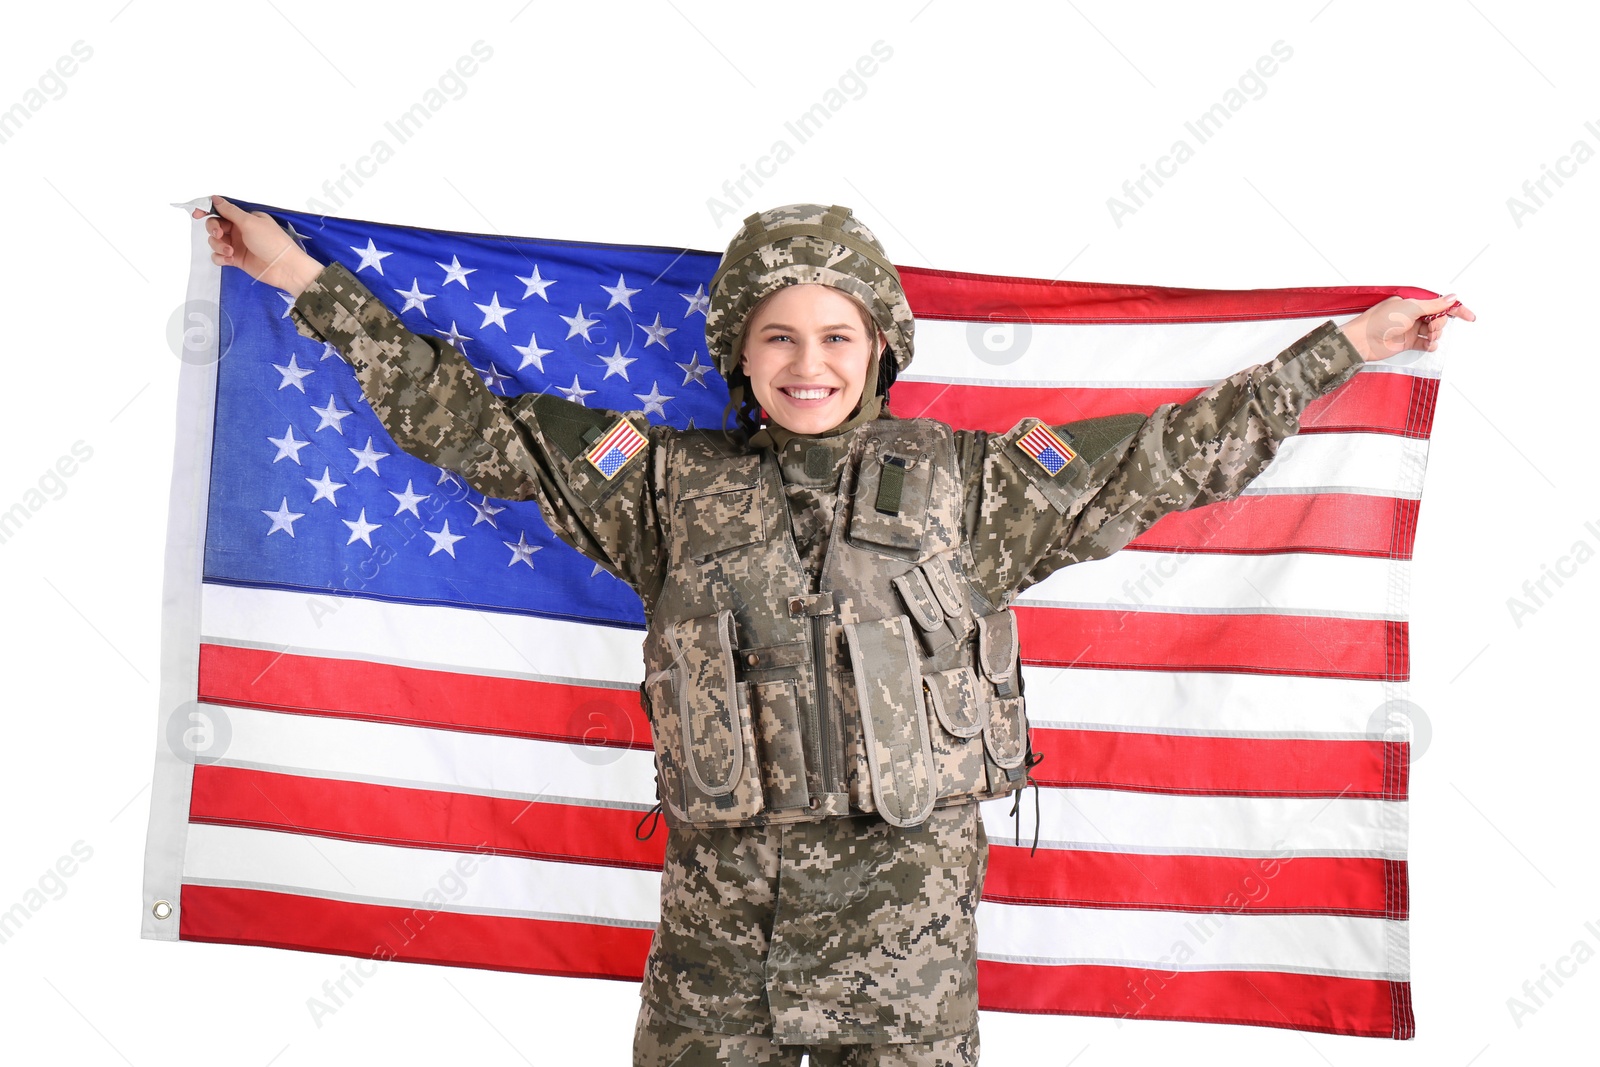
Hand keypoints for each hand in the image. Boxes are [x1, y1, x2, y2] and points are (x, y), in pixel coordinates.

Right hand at [192, 195, 323, 297]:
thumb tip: (215, 198)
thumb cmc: (272, 242)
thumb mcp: (250, 222)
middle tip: (219, 234)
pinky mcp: (236, 260)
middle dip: (213, 229)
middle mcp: (240, 230)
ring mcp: (238, 245)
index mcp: (245, 218)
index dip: (207, 211)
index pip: (222, 211)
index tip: (197, 214)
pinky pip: (219, 256)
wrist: (285, 268)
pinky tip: (228, 260)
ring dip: (218, 245)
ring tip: (230, 252)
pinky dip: (220, 257)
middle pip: (215, 225)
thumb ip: (230, 211)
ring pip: (215, 241)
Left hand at [1340, 294, 1475, 362]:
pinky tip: (1427, 345)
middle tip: (1432, 328)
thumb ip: (1434, 305)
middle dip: (1440, 324)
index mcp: (1413, 302)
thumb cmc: (1380, 320)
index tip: (1469, 317)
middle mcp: (1413, 315)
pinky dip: (1430, 345)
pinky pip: (1426, 344)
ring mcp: (1410, 329)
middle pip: (1439, 319)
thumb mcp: (1411, 308)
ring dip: (1435, 335)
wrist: (1363, 341)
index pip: (1439, 304)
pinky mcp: (1408, 342)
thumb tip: (1452, 298)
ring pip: (1434, 332)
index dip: (1456, 310)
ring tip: (1428, 337)